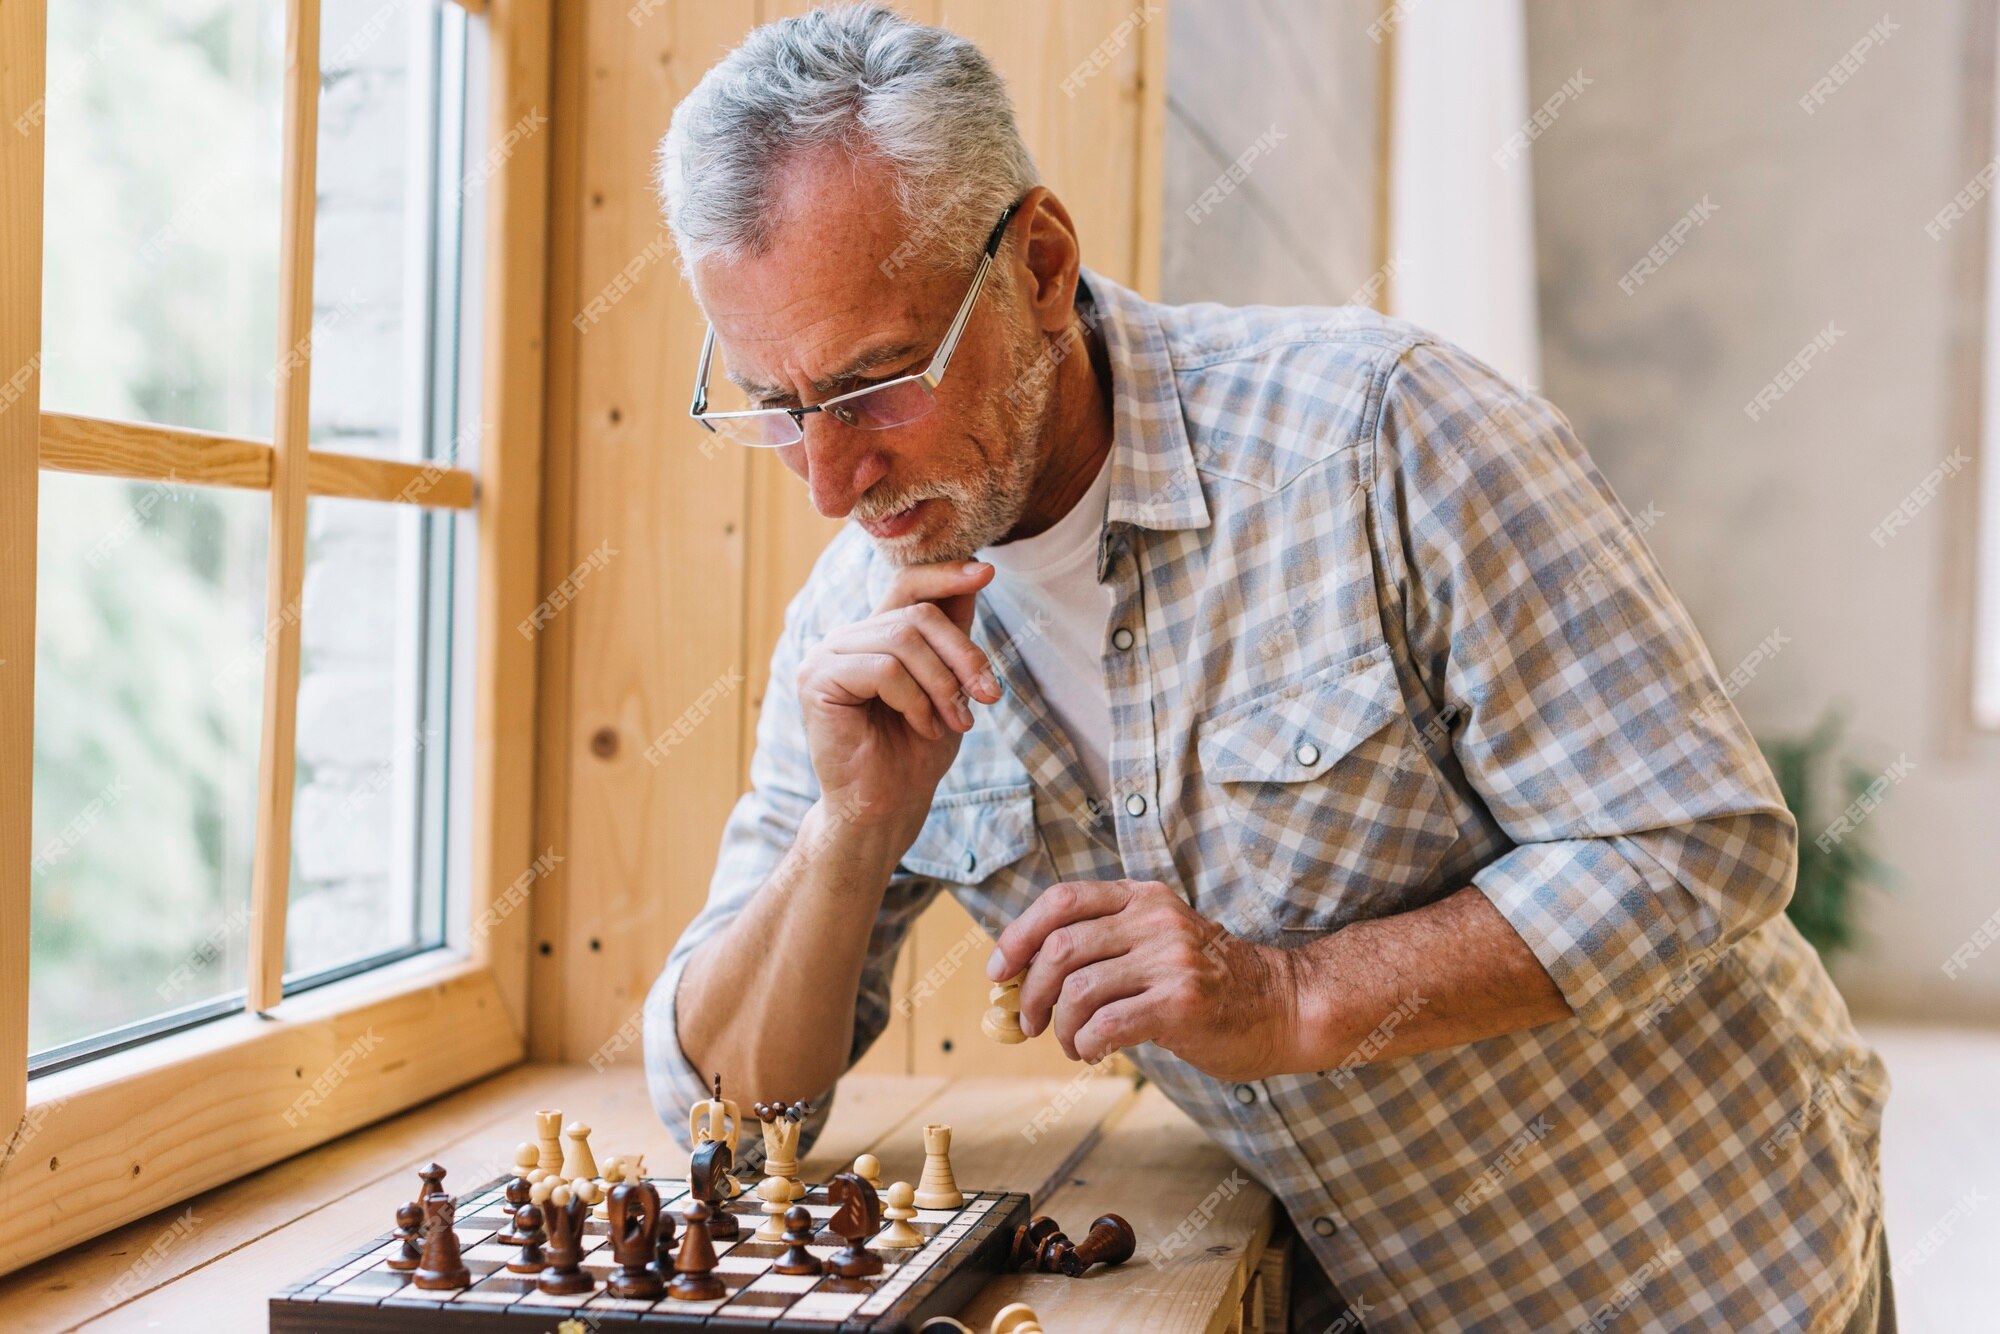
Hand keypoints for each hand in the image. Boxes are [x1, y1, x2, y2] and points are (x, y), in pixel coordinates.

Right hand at [795, 560, 1003, 841]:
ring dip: (942, 684)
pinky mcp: (816, 680)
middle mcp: (847, 638)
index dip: (945, 573)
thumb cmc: (915, 751)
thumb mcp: (948, 684)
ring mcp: (826, 656)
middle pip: (917, 614)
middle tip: (987, 696)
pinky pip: (883, 669)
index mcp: (874, 634)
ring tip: (954, 721)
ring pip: (902, 638)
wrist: (887, 807)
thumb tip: (977, 572)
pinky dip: (915, 700)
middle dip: (963, 654)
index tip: (987, 571)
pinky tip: (922, 726)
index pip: (907, 583)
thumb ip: (953, 635)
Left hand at [987, 879, 1302, 1080]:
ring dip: (1061, 1028)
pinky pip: (1105, 1024)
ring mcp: (1170, 959)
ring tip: (1072, 1045)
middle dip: (1031, 992)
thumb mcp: (1160, 942)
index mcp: (1144, 898)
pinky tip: (1094, 1053)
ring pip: (1077, 991)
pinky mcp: (1179, 1003)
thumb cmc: (1211, 984)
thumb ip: (1105, 947)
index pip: (1062, 901)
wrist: (1284, 1006)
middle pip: (1060, 948)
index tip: (1001, 971)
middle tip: (1030, 1022)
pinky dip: (1085, 1044)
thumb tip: (1025, 979)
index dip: (1019, 935)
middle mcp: (1155, 920)